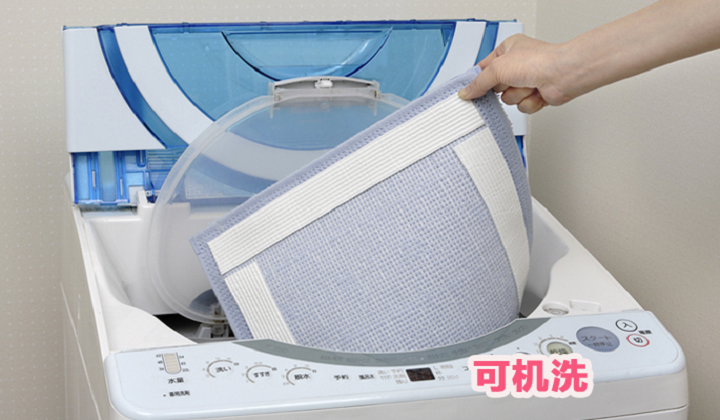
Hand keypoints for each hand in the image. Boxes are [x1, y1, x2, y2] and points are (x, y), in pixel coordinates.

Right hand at [458, 35, 573, 113]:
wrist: (563, 74)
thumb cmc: (538, 61)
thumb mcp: (498, 68)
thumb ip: (479, 82)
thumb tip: (466, 91)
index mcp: (508, 49)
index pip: (484, 67)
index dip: (477, 79)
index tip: (468, 90)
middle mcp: (518, 64)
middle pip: (496, 87)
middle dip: (503, 88)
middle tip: (509, 82)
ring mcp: (527, 80)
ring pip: (509, 99)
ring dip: (518, 95)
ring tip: (528, 85)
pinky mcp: (536, 94)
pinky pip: (522, 106)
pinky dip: (529, 102)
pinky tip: (537, 92)